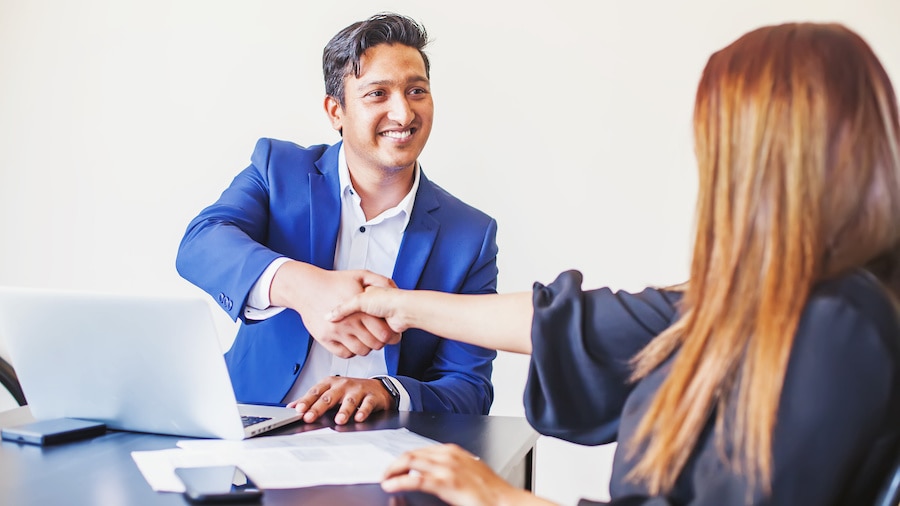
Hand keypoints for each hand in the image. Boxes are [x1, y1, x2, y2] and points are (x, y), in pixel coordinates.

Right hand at [272, 263, 399, 357]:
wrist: (307, 286)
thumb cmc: (333, 282)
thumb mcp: (361, 275)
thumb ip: (381, 281)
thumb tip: (393, 290)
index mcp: (360, 309)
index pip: (384, 334)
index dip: (389, 334)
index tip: (388, 330)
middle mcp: (349, 323)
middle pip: (374, 345)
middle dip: (379, 341)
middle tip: (377, 335)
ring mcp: (336, 333)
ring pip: (360, 351)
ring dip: (366, 347)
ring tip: (364, 337)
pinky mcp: (325, 339)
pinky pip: (344, 354)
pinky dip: (351, 350)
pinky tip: (351, 341)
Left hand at [286, 376, 394, 424]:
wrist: (377, 388)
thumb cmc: (350, 390)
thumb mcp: (330, 391)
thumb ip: (312, 399)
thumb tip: (292, 406)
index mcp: (330, 383)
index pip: (316, 392)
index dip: (307, 400)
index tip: (298, 409)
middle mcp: (343, 385)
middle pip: (329, 397)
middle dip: (319, 407)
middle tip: (310, 417)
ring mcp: (358, 390)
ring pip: (349, 400)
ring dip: (344, 410)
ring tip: (339, 420)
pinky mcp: (371, 397)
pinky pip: (367, 404)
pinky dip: (363, 411)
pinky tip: (359, 418)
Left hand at [382, 444, 534, 505]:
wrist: (505, 502)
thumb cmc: (490, 492)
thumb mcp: (469, 472)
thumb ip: (452, 469)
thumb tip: (435, 473)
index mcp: (454, 451)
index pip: (421, 449)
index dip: (404, 458)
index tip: (396, 466)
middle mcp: (449, 455)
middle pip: (412, 453)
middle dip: (395, 463)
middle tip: (386, 473)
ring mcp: (447, 467)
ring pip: (410, 461)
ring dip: (393, 470)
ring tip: (385, 479)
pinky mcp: (445, 482)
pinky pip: (415, 479)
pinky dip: (399, 481)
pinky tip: (391, 485)